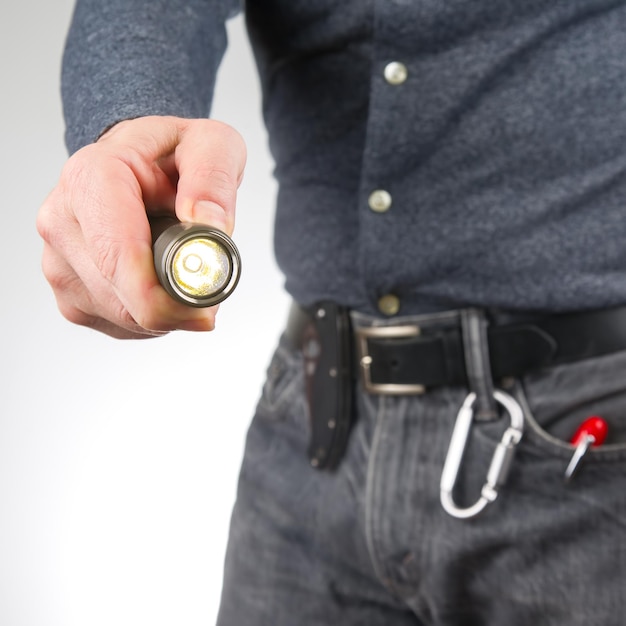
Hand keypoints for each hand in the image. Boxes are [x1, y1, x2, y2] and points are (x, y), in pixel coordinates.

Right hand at [37, 116, 246, 338]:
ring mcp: (58, 260)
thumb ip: (214, 180)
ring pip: (123, 317)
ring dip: (166, 312)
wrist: (140, 164)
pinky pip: (118, 325)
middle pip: (122, 298)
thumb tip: (210, 227)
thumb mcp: (212, 145)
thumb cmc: (173, 153)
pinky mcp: (68, 290)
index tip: (205, 309)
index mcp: (91, 178)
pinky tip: (160, 283)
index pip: (117, 257)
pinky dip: (151, 318)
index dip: (163, 296)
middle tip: (212, 290)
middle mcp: (62, 220)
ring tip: (183, 273)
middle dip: (177, 306)